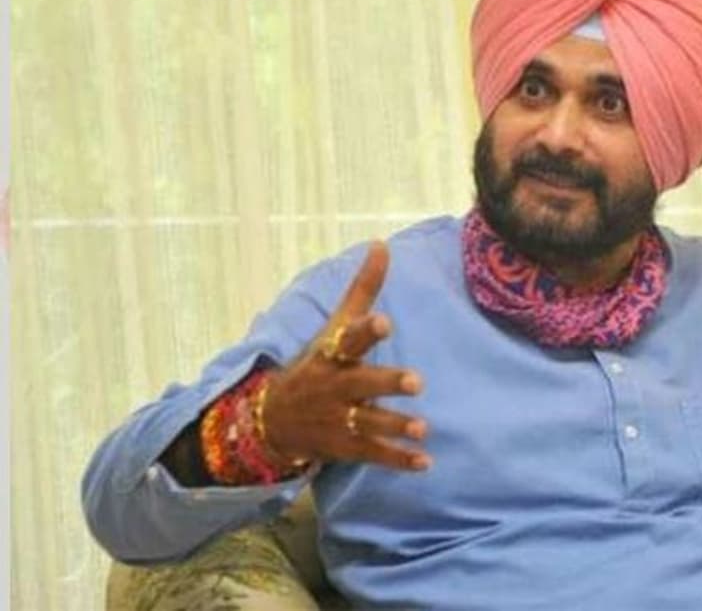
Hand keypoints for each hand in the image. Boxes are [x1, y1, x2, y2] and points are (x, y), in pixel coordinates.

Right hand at [261, 241, 431, 471]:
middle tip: (416, 382)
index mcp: (333, 354)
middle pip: (360, 383)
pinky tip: (424, 461)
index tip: (385, 321)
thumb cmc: (316, 363)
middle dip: (385, 383)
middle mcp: (334, 386)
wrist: (273, 419)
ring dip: (394, 427)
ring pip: (367, 423)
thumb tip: (382, 245)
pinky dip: (398, 461)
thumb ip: (363, 289)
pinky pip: (372, 455)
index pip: (349, 338)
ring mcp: (338, 419)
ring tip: (421, 429)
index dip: (366, 330)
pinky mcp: (345, 446)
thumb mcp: (334, 327)